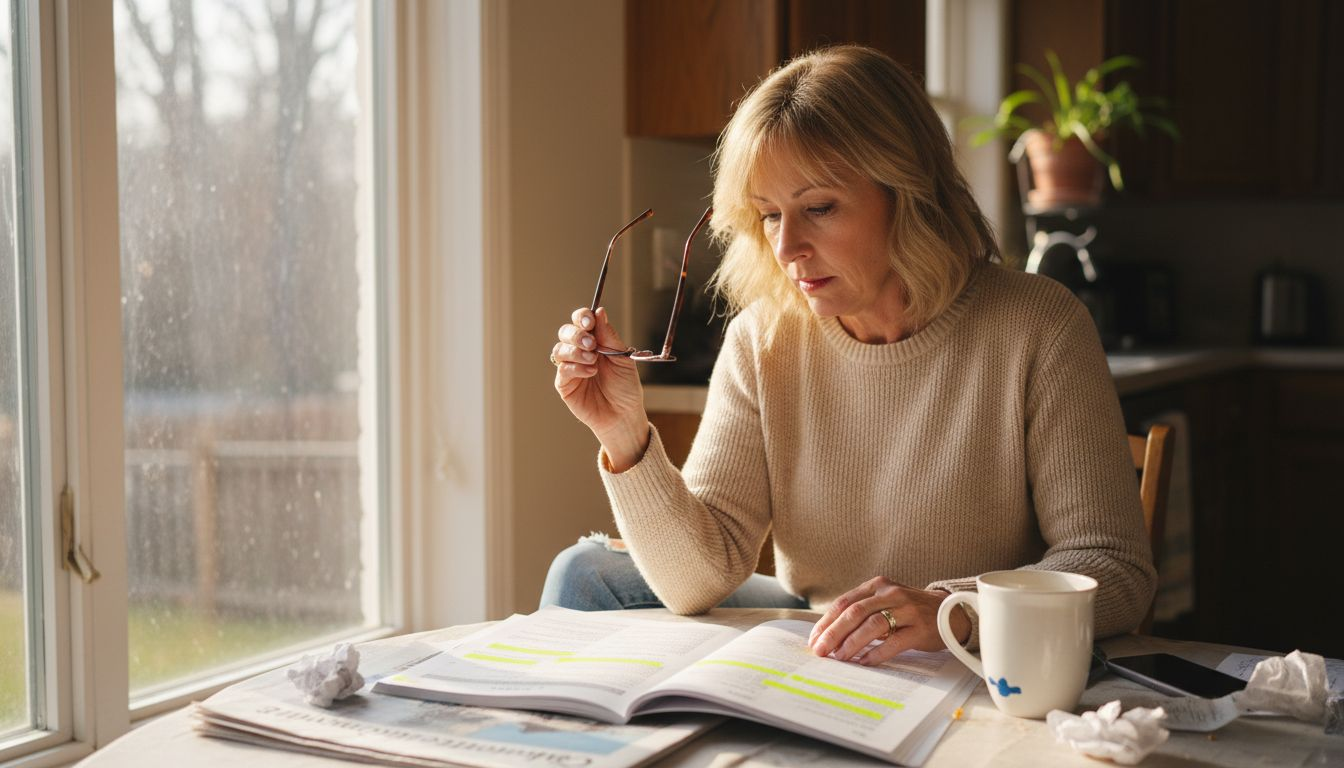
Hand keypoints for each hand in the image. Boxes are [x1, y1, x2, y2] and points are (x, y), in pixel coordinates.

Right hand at [552, 307, 649, 470]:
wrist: (624, 414)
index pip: (581, 321)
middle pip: (566, 331)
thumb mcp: (623, 358)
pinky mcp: (564, 384)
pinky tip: (590, 372)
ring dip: (576, 351)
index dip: (582, 316)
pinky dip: (575, 367)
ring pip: (560, 348)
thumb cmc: (625, 387)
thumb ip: (609, 336)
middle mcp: (580, 351)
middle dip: (577, 334)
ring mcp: (571, 367)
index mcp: (595, 341)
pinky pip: (562, 369)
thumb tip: (600, 311)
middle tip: (592, 344)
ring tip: (593, 361)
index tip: (589, 320)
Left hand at [807, 576, 970, 665]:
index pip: (844, 602)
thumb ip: (861, 613)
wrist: (950, 612)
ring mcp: (907, 609)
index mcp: (877, 586)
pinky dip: (877, 652)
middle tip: (821, 651)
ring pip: (873, 624)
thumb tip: (829, 637)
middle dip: (834, 633)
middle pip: (855, 612)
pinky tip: (865, 661)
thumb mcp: (884, 603)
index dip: (826, 622)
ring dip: (853, 643)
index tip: (814, 640)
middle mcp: (891, 594)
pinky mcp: (921, 628)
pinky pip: (895, 641)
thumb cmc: (909, 611)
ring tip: (840, 657)